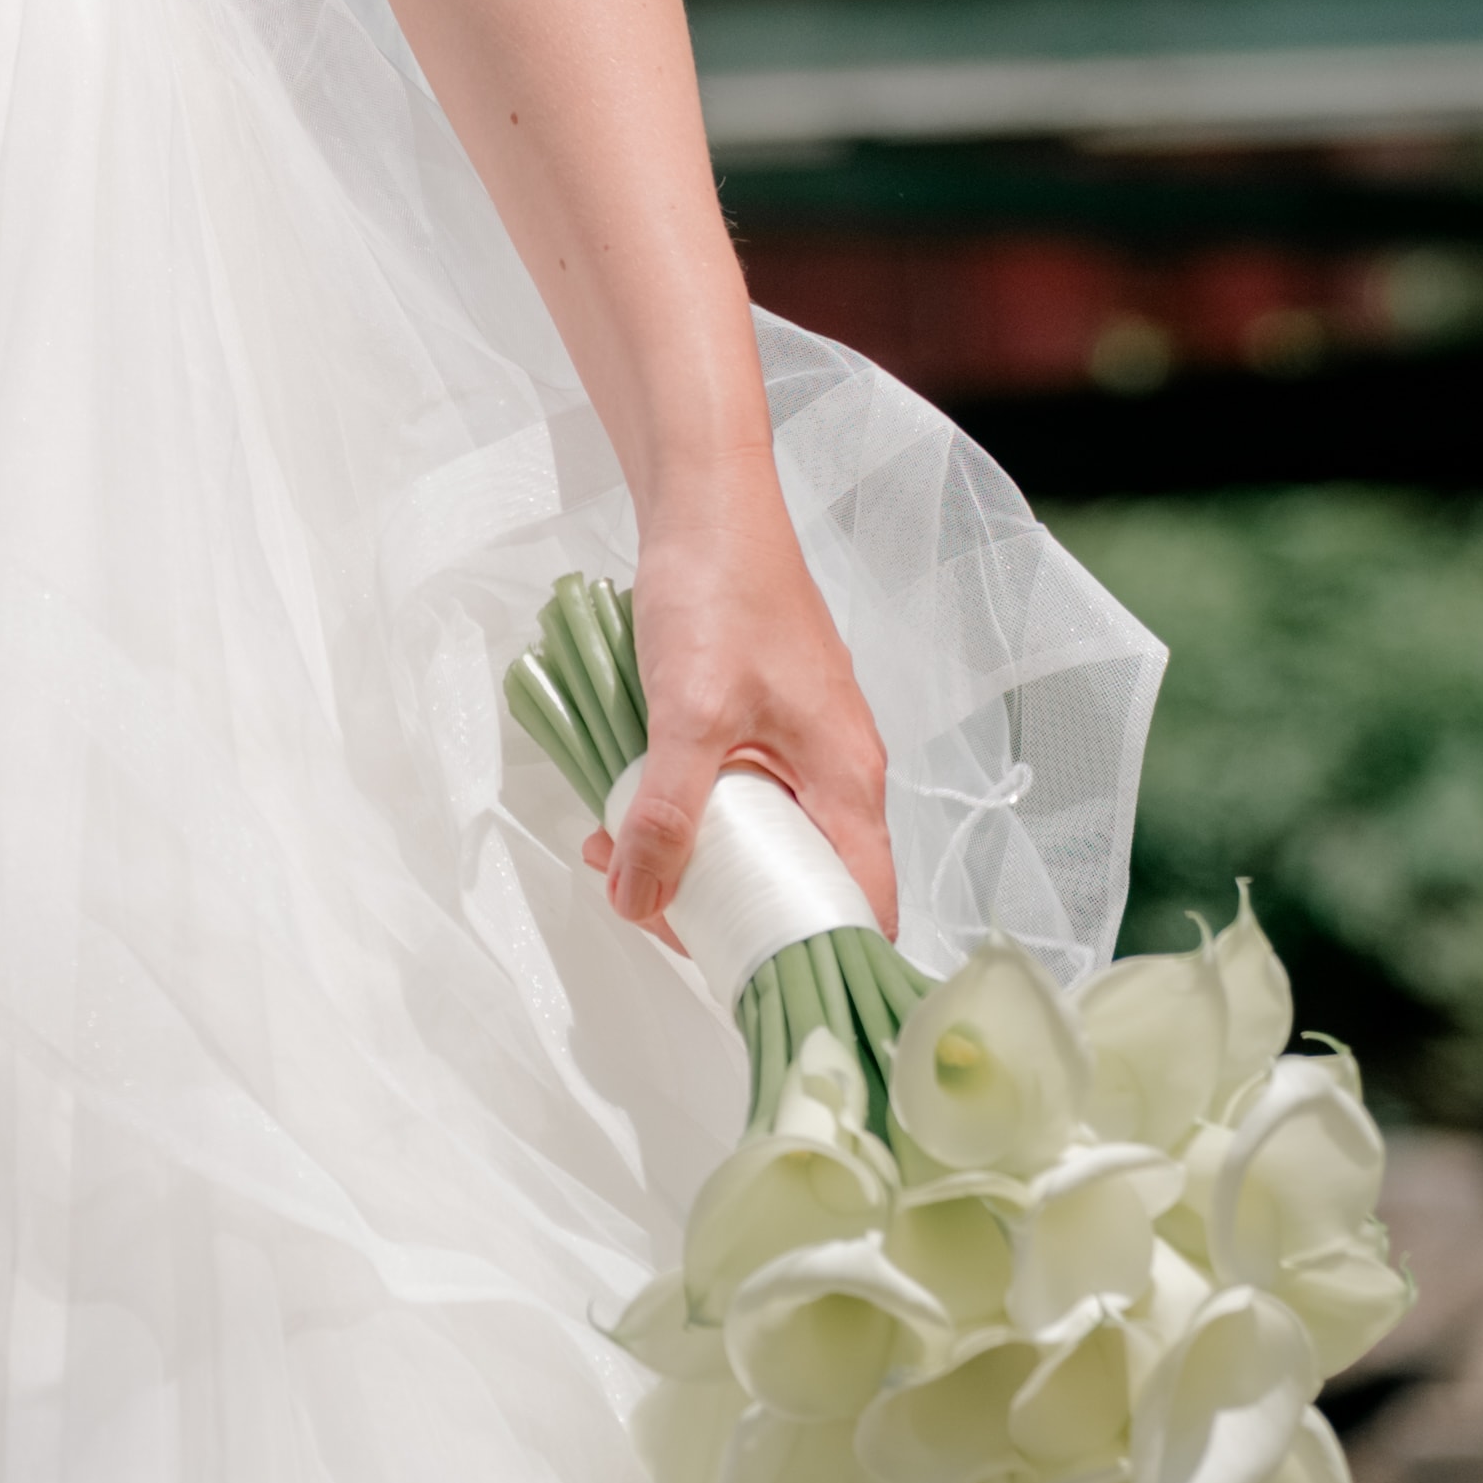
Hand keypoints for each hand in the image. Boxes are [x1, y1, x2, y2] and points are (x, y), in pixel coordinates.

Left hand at [596, 489, 897, 946]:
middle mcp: (838, 771)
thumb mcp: (687, 713)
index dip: (816, 953)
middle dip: (727, 907)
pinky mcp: (764, 722)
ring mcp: (801, 745)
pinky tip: (625, 806)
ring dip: (694, 857)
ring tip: (619, 854)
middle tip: (653, 908)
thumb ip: (667, 812)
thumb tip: (640, 899)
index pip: (862, 902)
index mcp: (848, 779)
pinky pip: (735, 795)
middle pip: (802, 879)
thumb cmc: (718, 592)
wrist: (705, 501)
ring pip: (759, 837)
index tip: (751, 980)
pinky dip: (686, 811)